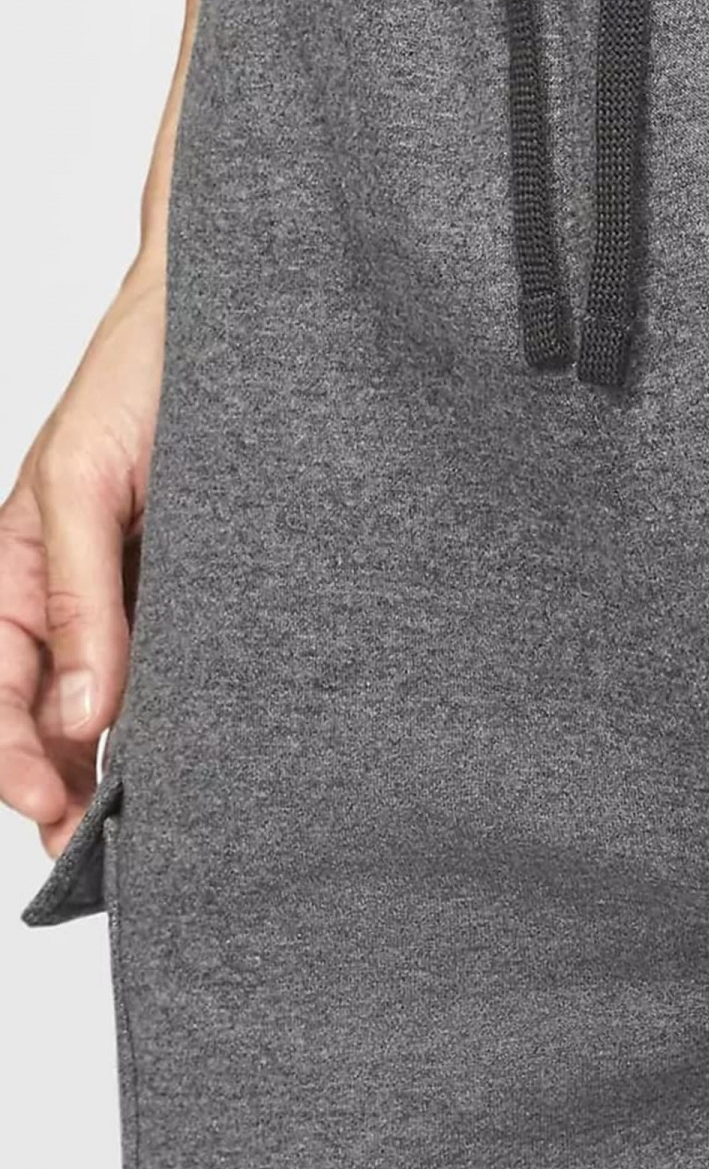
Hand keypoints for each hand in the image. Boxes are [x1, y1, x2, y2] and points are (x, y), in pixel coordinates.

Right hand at [1, 256, 164, 853]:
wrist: (227, 316)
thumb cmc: (136, 376)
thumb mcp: (84, 485)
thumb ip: (80, 603)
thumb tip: (80, 720)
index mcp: (12, 571)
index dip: (11, 758)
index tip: (52, 809)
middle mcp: (65, 599)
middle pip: (42, 718)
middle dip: (58, 786)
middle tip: (95, 852)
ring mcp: (128, 602)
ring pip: (105, 709)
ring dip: (114, 768)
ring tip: (146, 828)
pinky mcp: (192, 595)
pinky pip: (171, 670)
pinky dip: (175, 720)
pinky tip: (200, 761)